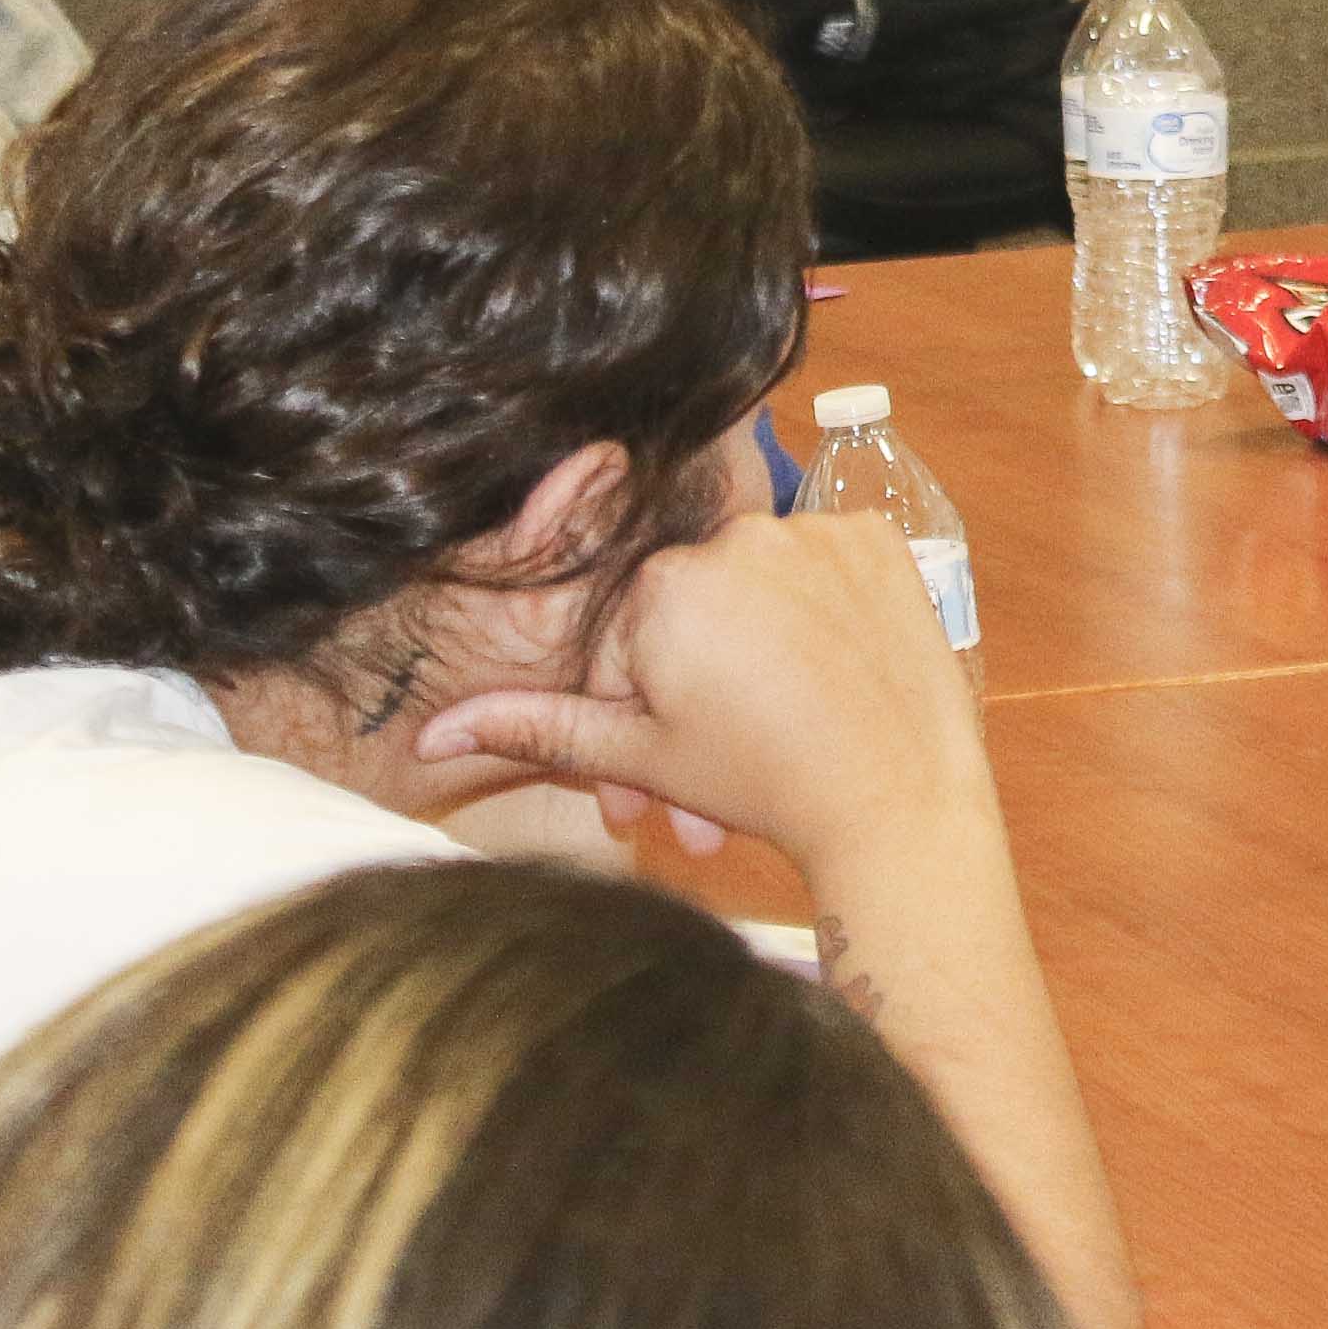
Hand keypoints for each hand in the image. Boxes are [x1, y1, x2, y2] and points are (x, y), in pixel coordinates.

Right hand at [412, 488, 988, 878]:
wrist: (897, 798)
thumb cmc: (761, 783)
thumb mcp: (641, 757)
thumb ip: (537, 728)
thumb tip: (429, 735)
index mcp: (663, 586)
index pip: (634, 633)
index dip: (649, 703)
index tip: (678, 757)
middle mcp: (734, 537)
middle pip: (700, 601)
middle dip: (705, 670)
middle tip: (735, 744)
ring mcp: (813, 530)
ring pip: (763, 580)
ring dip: (764, 634)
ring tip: (790, 711)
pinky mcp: (878, 536)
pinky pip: (830, 558)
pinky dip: (827, 603)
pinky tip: (835, 662)